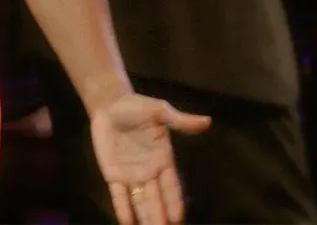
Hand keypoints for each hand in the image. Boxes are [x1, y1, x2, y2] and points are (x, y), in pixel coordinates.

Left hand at [89, 93, 211, 224]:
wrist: (110, 104)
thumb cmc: (137, 107)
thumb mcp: (160, 111)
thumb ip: (181, 121)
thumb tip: (207, 121)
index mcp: (164, 160)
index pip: (171, 186)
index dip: (174, 201)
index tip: (178, 217)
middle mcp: (150, 172)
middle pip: (157, 199)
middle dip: (160, 215)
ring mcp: (131, 174)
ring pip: (140, 201)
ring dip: (145, 216)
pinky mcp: (113, 173)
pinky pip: (119, 194)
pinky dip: (122, 208)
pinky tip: (127, 222)